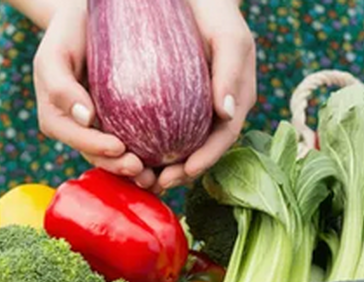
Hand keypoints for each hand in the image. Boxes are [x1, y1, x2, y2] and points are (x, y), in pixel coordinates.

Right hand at [32, 2, 144, 176]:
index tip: (119, 148)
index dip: (96, 148)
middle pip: (98, 155)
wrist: (85, 21)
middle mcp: (79, 129)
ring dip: (134, 170)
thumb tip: (86, 118)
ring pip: (116, 156)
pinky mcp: (121, 122)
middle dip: (118, 167)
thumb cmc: (66, 34)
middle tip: (141, 170)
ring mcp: (99, 128)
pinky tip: (166, 161)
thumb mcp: (54, 55)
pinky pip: (134, 141)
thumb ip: (61, 87)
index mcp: (57, 119)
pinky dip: (148, 154)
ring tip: (155, 176)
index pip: (76, 139)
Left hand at [139, 0, 256, 193]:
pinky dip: (148, 145)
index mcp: (234, 101)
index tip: (185, 172)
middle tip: (156, 183)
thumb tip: (225, 115)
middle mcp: (215, 111)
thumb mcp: (229, 37)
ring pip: (180, 145)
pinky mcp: (171, 102)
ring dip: (163, 166)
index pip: (223, 138)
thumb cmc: (215, 12)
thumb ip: (231, 73)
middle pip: (200, 150)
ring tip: (141, 178)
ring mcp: (193, 108)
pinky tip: (128, 153)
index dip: (207, 160)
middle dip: (181, 172)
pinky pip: (161, 129)